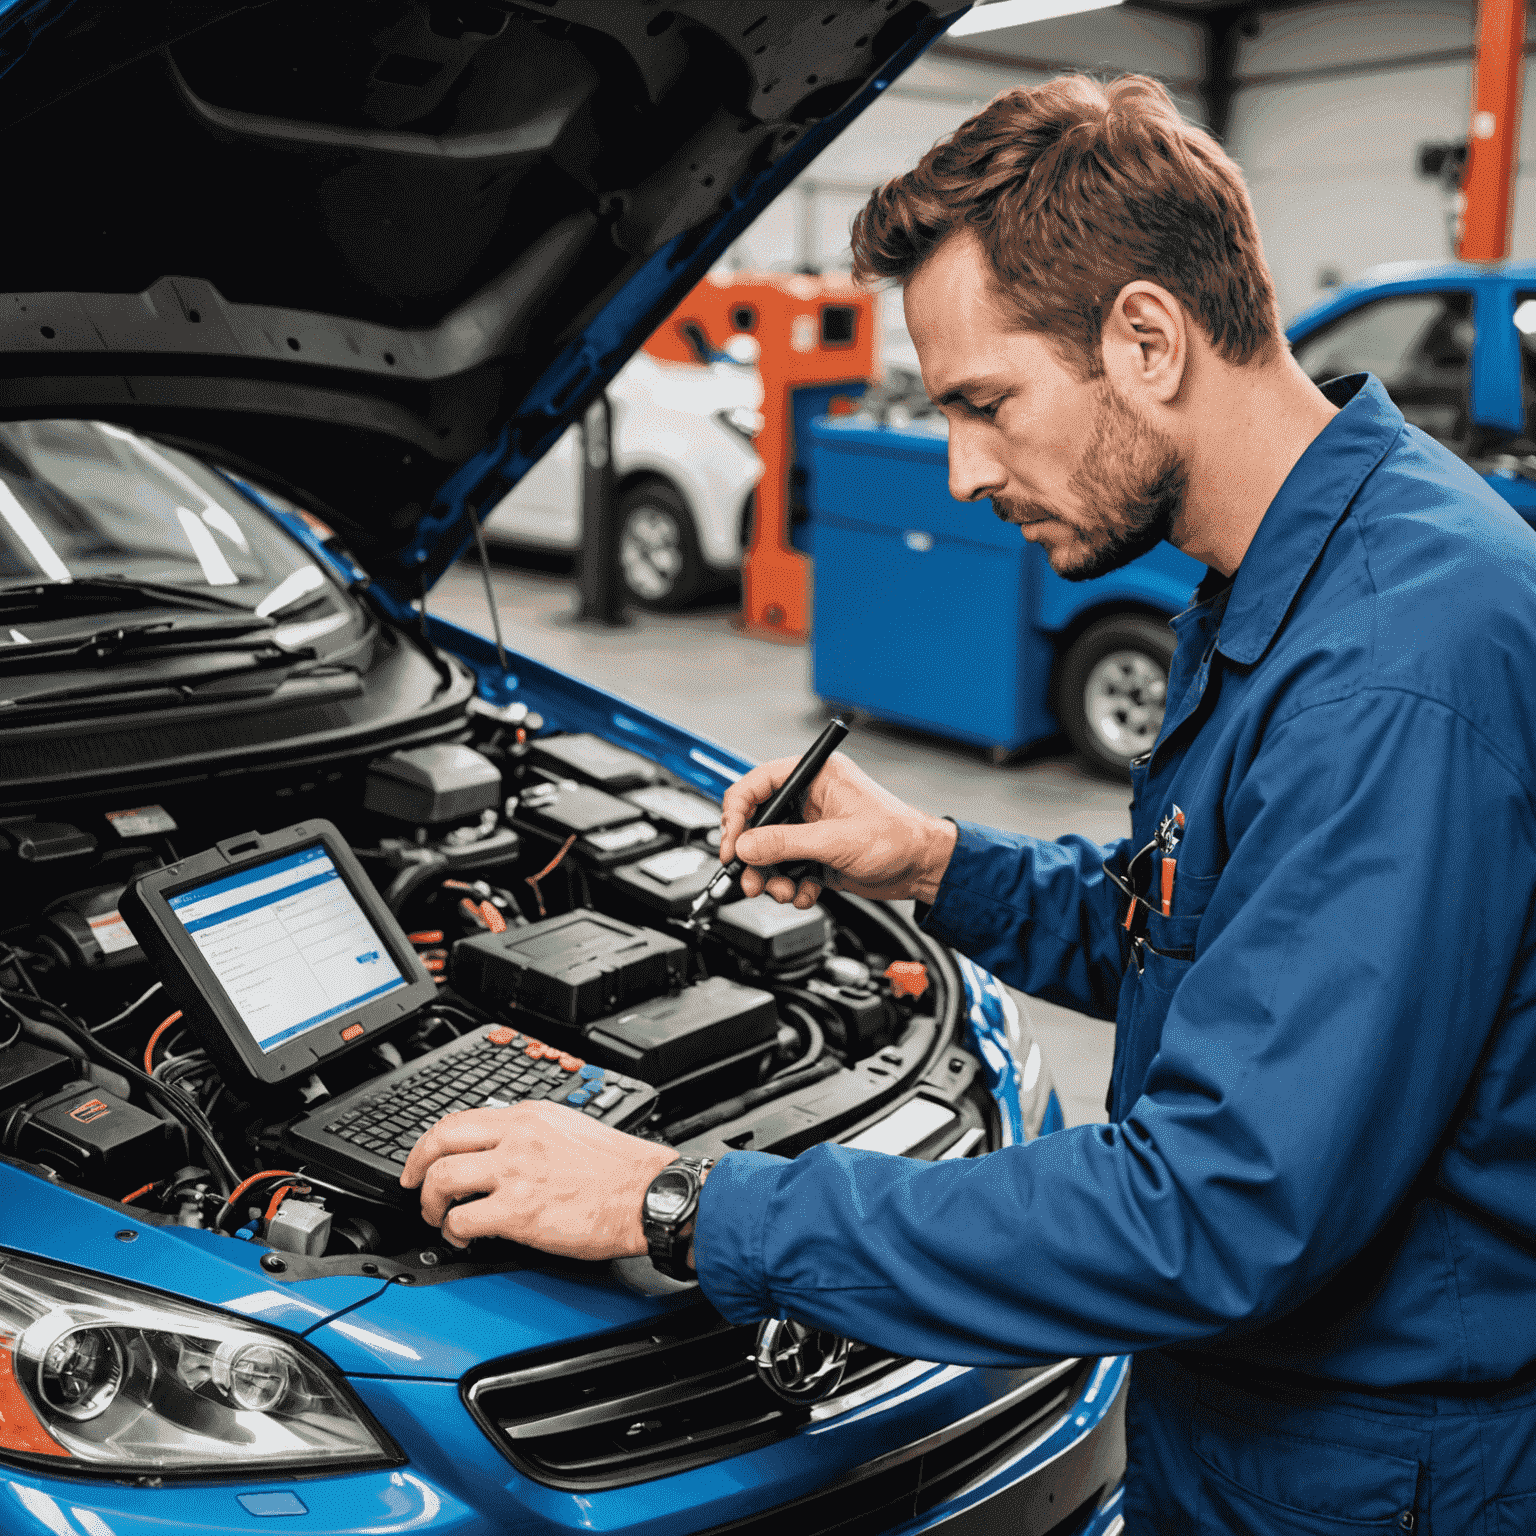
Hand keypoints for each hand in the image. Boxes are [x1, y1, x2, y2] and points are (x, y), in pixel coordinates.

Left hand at [399, 1101, 678, 1256]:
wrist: (648, 1194)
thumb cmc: (621, 1170)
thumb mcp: (571, 1129)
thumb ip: (533, 1134)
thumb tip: (503, 1149)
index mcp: (530, 1116)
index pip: (461, 1120)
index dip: (431, 1143)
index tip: (424, 1160)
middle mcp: (517, 1137)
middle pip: (440, 1142)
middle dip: (417, 1169)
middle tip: (415, 1188)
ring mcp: (516, 1173)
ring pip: (442, 1179)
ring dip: (431, 1204)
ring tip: (439, 1219)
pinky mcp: (519, 1211)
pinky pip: (462, 1219)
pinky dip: (452, 1232)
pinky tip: (462, 1238)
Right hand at [720, 750, 957, 907]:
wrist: (923, 868)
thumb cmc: (897, 837)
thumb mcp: (835, 839)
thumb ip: (786, 843)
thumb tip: (747, 845)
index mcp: (815, 777)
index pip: (759, 784)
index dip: (738, 812)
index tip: (732, 842)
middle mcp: (810, 800)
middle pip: (759, 823)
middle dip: (753, 855)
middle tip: (749, 876)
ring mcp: (812, 830)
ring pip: (770, 852)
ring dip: (771, 876)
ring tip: (782, 891)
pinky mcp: (817, 856)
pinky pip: (788, 870)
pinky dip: (791, 887)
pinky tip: (805, 894)